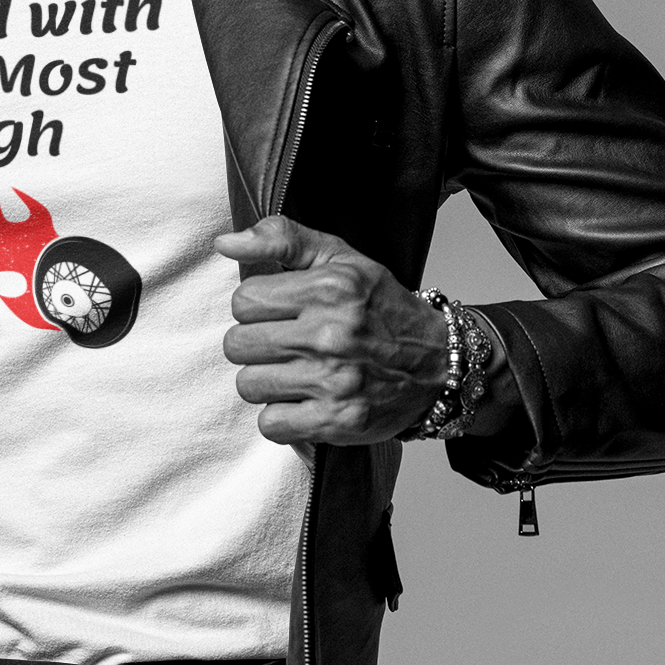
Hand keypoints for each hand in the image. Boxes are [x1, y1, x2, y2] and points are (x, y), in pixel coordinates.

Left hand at [216, 218, 447, 448]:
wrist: (439, 364)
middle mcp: (331, 334)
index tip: (280, 314)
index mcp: (329, 289)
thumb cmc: (382, 309)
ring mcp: (334, 381)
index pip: (243, 301)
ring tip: (295, 373)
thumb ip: (282, 240)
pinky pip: (271, 424)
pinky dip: (282, 417)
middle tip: (285, 346)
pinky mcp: (337, 421)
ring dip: (265, 382)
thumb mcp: (340, 260)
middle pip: (238, 345)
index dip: (256, 308)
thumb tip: (225, 243)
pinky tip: (304, 402)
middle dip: (255, 345)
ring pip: (249, 385)